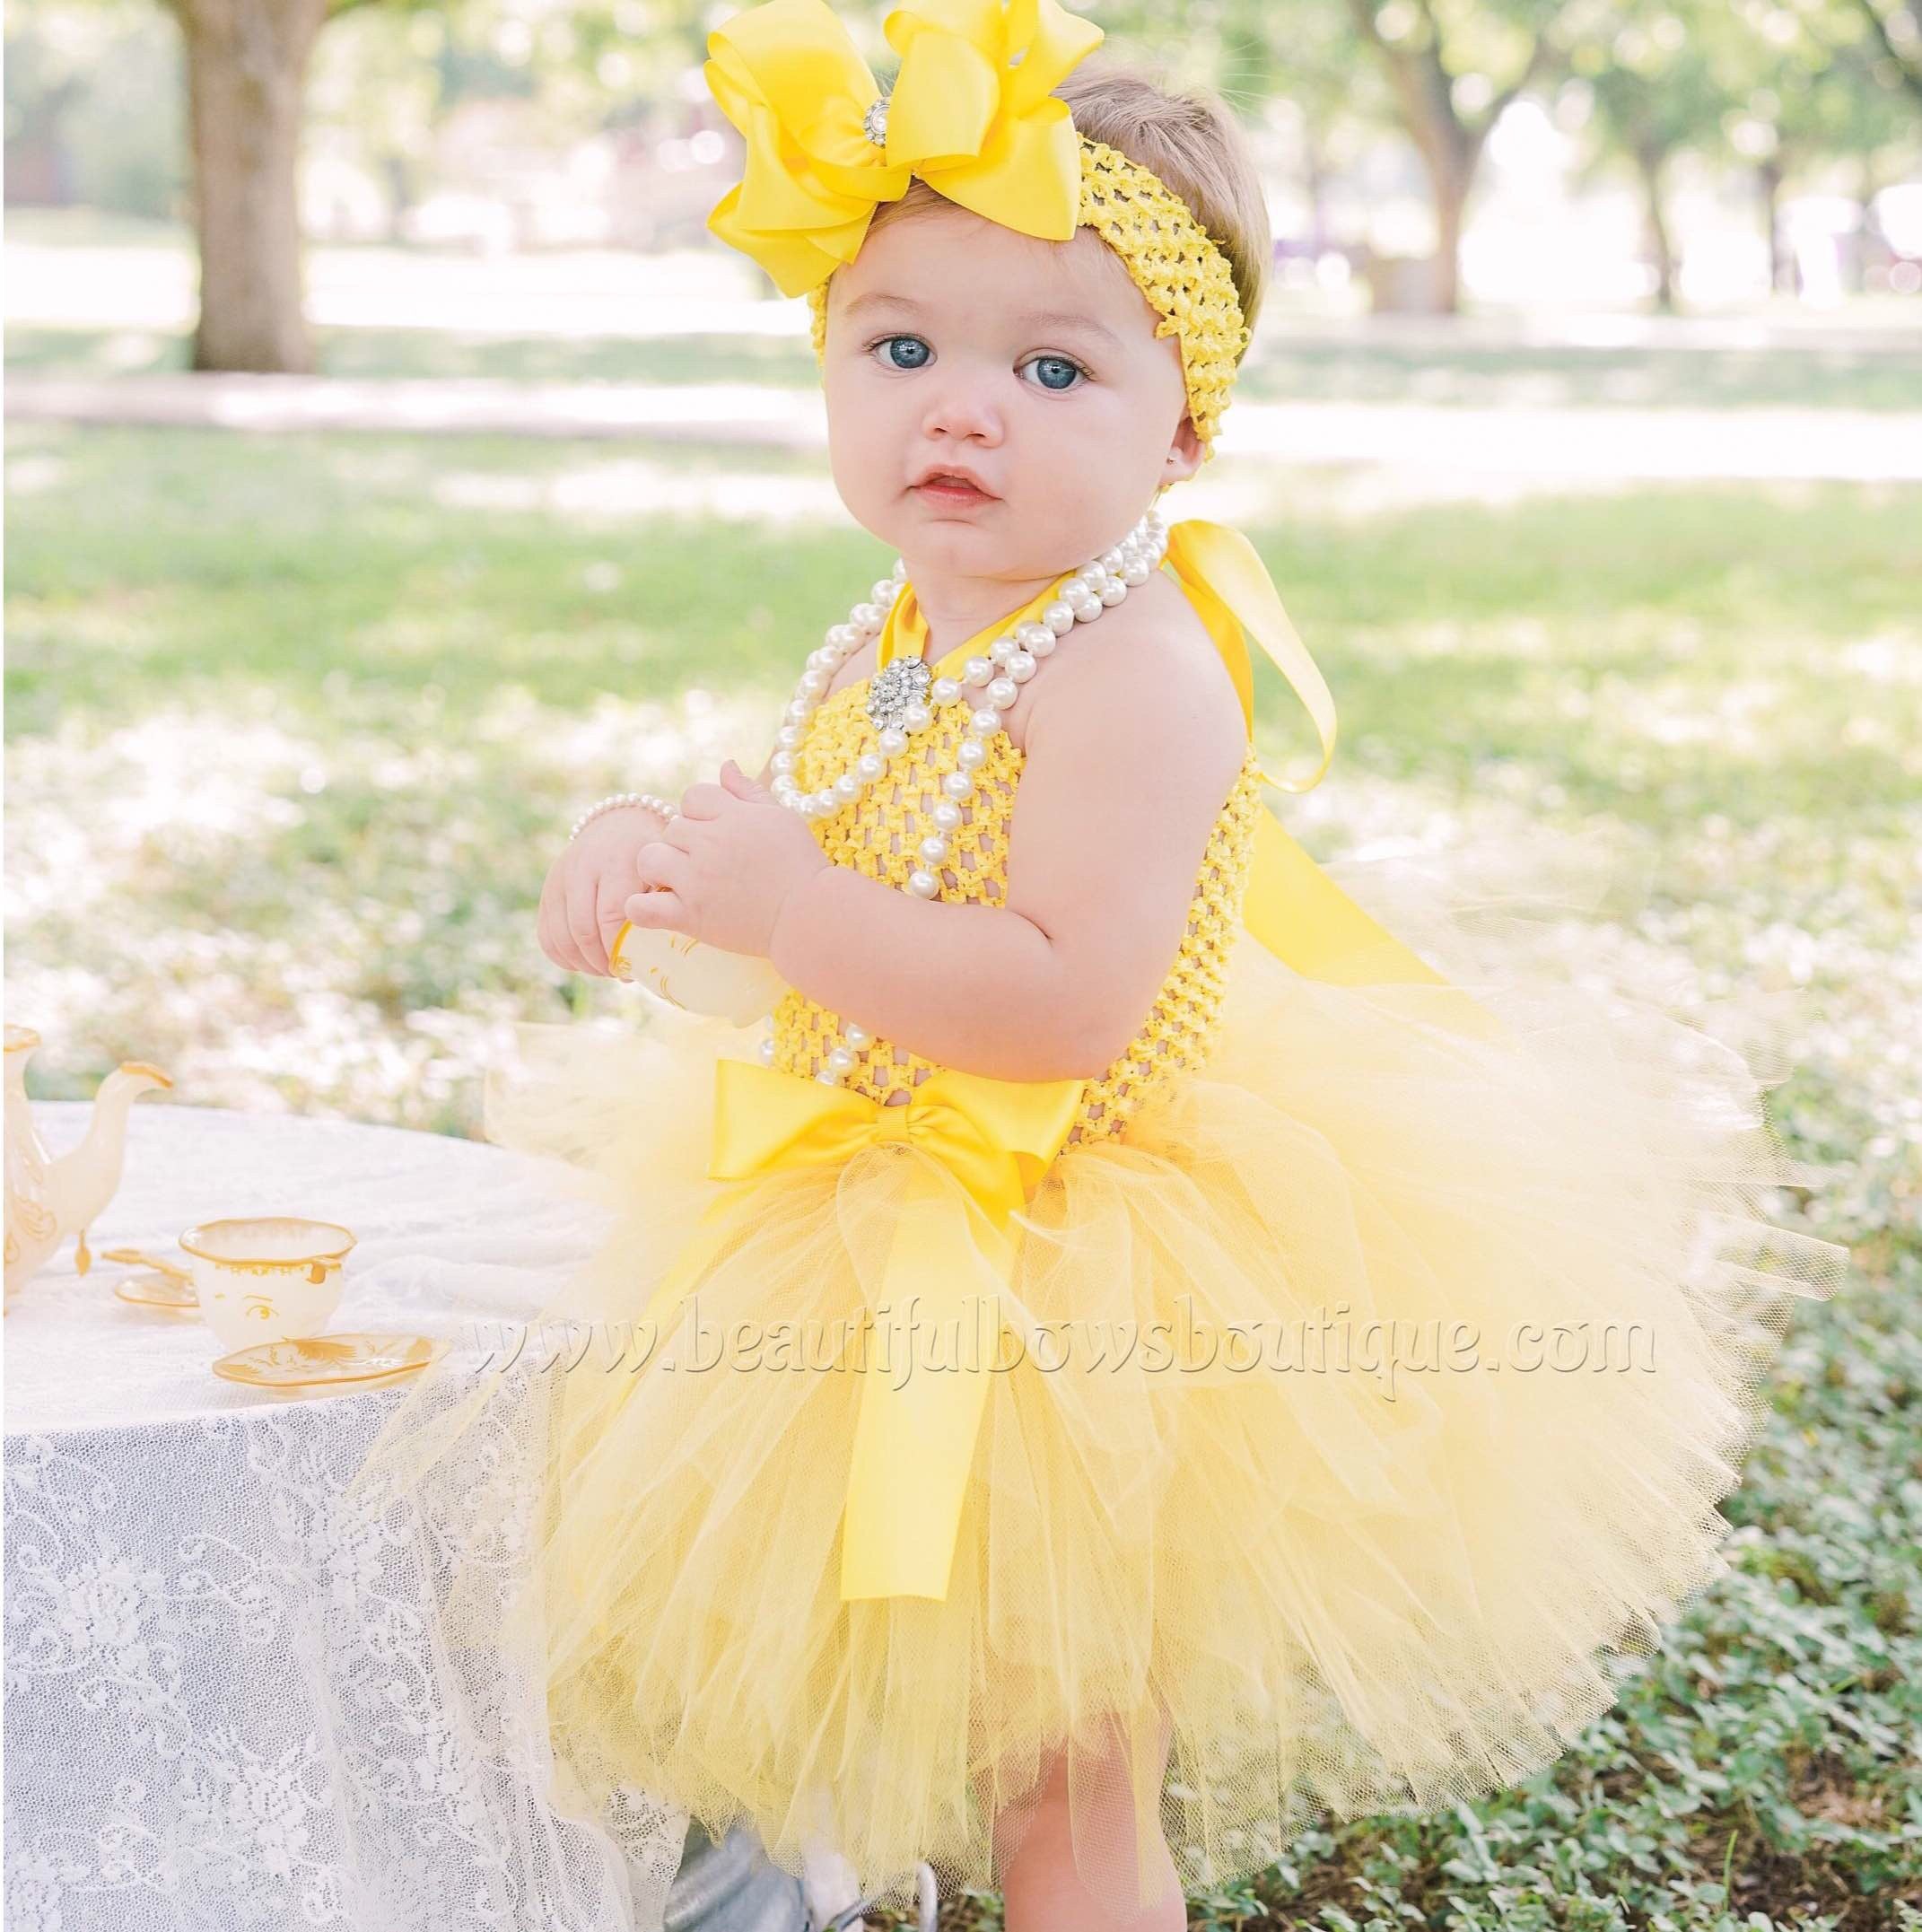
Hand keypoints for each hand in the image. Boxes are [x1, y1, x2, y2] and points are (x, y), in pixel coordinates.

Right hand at [537, 802, 666, 976]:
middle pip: (582, 929)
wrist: (620, 826)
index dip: (620, 948)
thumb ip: (665, 901)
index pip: (611, 915)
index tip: (635, 965)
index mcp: (617, 859)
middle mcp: (581, 866)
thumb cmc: (653, 856)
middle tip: (621, 973)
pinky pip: (546, 936)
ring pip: (561, 936)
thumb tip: (660, 952)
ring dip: (584, 964)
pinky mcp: (548, 891)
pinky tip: (587, 962)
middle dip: (601, 961)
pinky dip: (565, 958)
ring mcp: (559, 878)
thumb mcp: (665, 867)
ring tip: (607, 969)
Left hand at [626, 760, 829, 958]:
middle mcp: (709, 843)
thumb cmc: (800, 866)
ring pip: (649, 858)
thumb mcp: (781, 818)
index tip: (720, 834)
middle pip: (672, 828)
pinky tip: (658, 906)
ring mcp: (696, 881)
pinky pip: (641, 907)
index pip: (693, 796)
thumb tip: (725, 765)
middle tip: (711, 864)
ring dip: (661, 868)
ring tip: (682, 881)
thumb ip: (748, 791)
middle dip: (687, 843)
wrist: (810, 917)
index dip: (702, 813)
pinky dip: (641, 907)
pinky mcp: (689, 916)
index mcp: (732, 816)